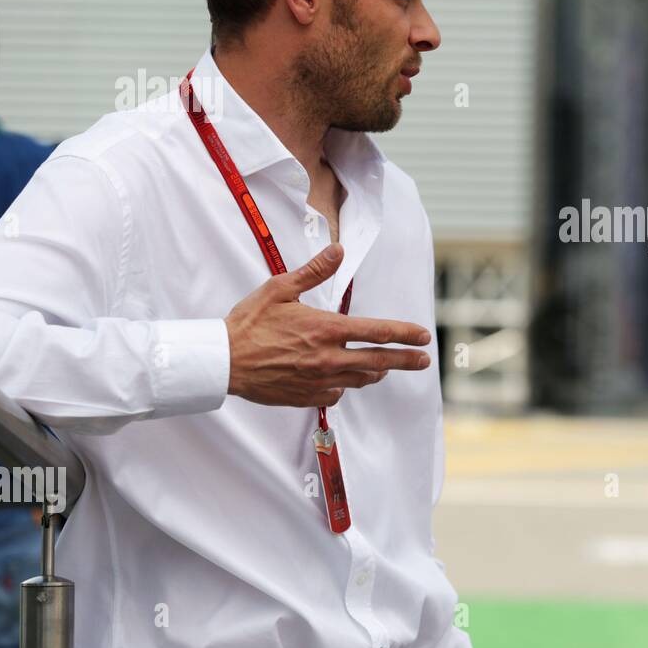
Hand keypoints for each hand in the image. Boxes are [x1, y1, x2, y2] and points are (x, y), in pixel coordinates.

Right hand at [224, 243, 431, 407]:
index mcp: (326, 329)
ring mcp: (319, 380)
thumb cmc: (249, 322)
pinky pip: (337, 393)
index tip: (423, 336)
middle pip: (380, 361)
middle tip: (424, 360)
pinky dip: (345, 384)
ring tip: (386, 368)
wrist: (223, 361)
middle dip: (406, 360)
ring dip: (377, 372)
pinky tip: (344, 378)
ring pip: (360, 379)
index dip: (405, 333)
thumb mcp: (280, 288)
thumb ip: (314, 271)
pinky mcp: (306, 396)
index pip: (378, 332)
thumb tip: (339, 251)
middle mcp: (328, 358)